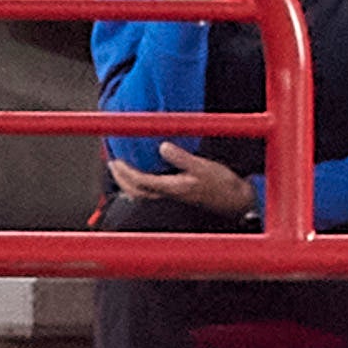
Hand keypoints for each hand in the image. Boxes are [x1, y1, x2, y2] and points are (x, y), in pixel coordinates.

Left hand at [109, 141, 255, 217]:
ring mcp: (172, 197)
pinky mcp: (177, 195)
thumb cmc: (221, 184)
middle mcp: (168, 195)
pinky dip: (141, 185)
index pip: (140, 181)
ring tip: (123, 170)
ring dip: (129, 183)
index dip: (125, 172)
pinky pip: (151, 192)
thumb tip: (163, 147)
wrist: (234, 200)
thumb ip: (182, 158)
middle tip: (113, 164)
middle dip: (121, 179)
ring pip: (141, 194)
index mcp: (171, 188)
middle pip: (135, 191)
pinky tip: (144, 177)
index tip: (115, 160)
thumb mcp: (203, 167)